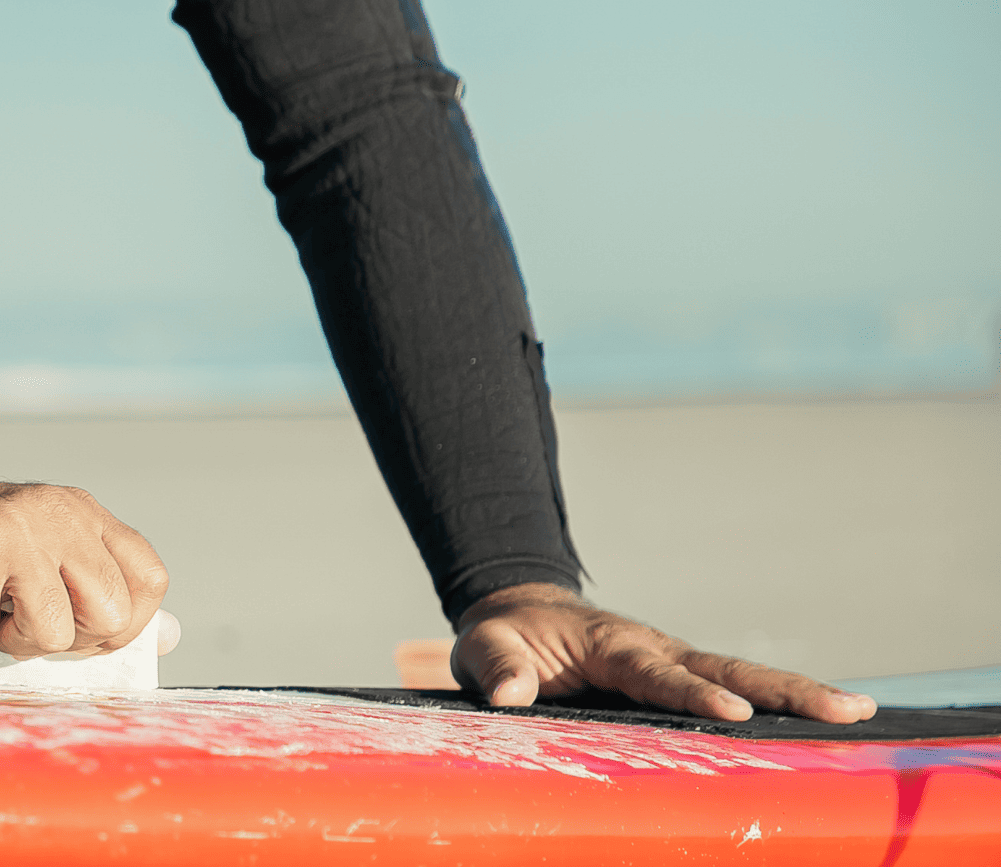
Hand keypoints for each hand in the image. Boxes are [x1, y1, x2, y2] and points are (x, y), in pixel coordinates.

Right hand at [0, 469, 168, 658]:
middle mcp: (55, 515)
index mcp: (82, 514)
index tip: (82, 628)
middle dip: (69, 640)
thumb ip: (98, 594)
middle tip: (22, 616)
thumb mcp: (41, 559)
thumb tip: (165, 637)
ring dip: (8, 638)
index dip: (124, 625)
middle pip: (112, 615)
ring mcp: (11, 533)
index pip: (149, 580)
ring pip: (52, 632)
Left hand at [452, 582, 876, 722]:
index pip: (656, 672)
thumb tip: (513, 695)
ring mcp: (673, 664)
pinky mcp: (679, 679)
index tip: (735, 711)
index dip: (693, 692)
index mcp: (611, 643)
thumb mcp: (484, 649)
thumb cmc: (505, 637)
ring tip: (857, 714)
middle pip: (727, 668)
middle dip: (785, 688)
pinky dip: (776, 704)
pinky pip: (731, 690)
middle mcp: (655, 649)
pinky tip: (819, 726)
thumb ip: (495, 669)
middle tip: (847, 708)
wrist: (521, 615)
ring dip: (796, 695)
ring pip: (742, 677)